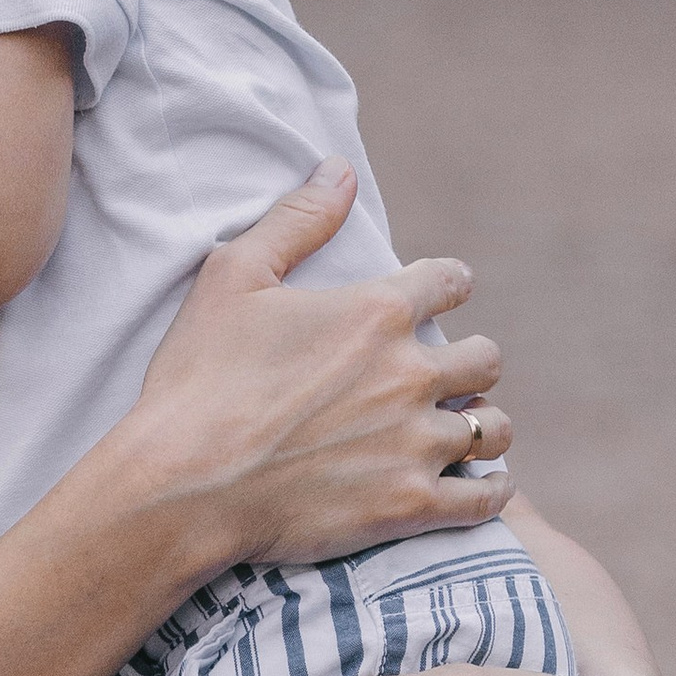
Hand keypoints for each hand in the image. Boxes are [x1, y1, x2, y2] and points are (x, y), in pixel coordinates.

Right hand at [124, 162, 517, 578]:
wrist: (182, 486)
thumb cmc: (198, 380)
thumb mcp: (232, 279)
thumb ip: (295, 220)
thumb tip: (340, 170)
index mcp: (375, 313)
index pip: (450, 281)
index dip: (446, 286)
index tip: (439, 297)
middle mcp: (410, 373)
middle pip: (485, 359)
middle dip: (470, 363)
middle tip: (444, 378)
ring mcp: (415, 443)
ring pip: (493, 429)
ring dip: (483, 426)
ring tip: (464, 432)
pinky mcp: (410, 505)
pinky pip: (484, 498)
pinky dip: (488, 493)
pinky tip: (478, 488)